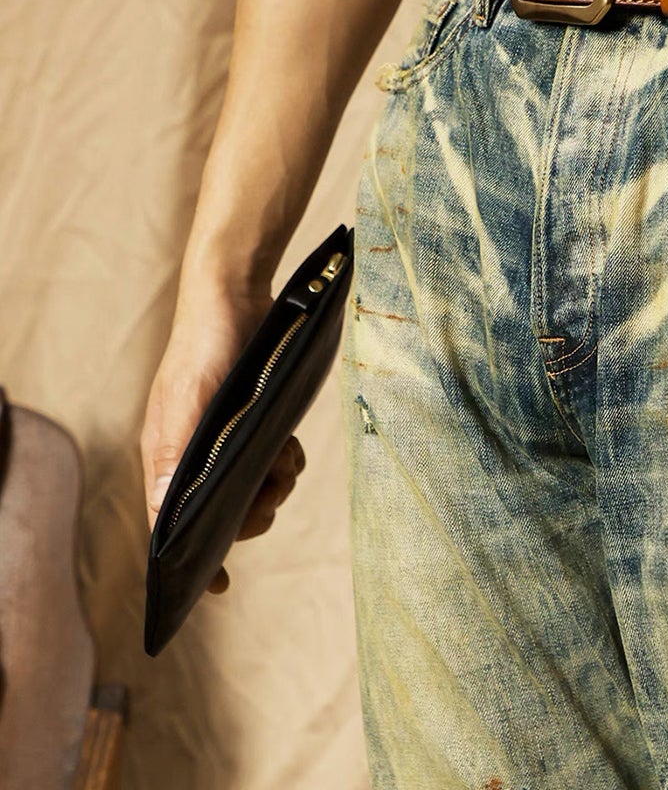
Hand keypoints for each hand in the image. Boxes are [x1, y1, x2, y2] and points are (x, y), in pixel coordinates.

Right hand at [142, 277, 307, 594]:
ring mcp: (223, 438)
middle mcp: (191, 454)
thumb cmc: (204, 345)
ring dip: (275, 486)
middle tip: (273, 492)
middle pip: (222, 513)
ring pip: (252, 489)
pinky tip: (290, 445)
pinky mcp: (252, 421)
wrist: (236, 293)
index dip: (195, 559)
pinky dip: (284, 461)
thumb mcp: (188, 401)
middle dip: (253, 513)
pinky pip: (271, 460)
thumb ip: (175, 459)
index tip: (220, 587)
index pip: (172, 525)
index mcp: (166, 458)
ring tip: (286, 463)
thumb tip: (163, 522)